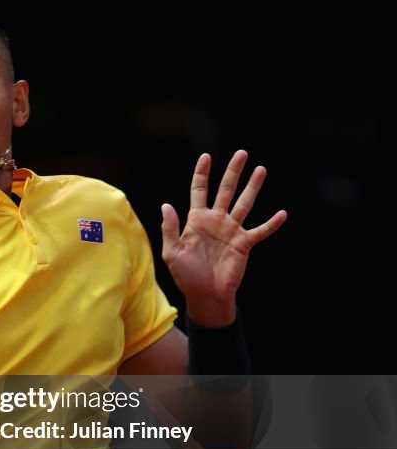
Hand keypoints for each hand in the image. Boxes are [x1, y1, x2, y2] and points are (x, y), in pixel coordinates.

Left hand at [161, 150, 286, 326]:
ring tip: (261, 170)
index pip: (199, 190)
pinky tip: (282, 213)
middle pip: (226, 190)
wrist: (205, 295)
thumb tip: (166, 205)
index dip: (202, 173)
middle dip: (233, 172)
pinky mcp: (244, 244)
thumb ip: (170, 229)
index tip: (206, 156)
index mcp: (197, 220)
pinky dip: (271, 223)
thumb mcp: (172, 252)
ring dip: (253, 187)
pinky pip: (260, 231)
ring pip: (245, 204)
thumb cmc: (186, 275)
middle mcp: (216, 221)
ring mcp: (231, 231)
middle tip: (242, 153)